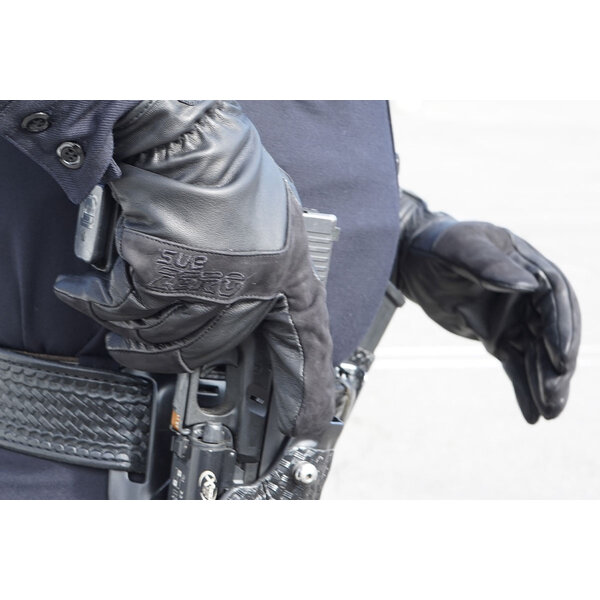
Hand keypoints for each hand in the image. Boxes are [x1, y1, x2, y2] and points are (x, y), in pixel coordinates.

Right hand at [54, 101, 334, 436]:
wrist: (184, 134)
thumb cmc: (227, 170)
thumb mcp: (272, 219)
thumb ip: (267, 266)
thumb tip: (257, 301)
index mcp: (287, 271)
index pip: (306, 346)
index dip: (304, 391)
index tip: (302, 430)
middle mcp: (253, 286)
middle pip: (211, 347)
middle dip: (173, 357)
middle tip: (147, 354)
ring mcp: (208, 285)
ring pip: (165, 336)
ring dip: (133, 337)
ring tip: (118, 324)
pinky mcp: (161, 276)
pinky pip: (126, 309)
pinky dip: (100, 304)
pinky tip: (86, 293)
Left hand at [397, 192, 580, 422]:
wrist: (413, 262)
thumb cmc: (438, 247)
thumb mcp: (460, 248)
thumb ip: (489, 264)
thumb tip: (531, 285)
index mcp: (528, 266)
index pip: (555, 300)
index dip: (560, 328)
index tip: (560, 358)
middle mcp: (528, 294)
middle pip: (551, 332)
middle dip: (555, 365)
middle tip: (554, 396)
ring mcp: (514, 317)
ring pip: (537, 354)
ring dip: (545, 382)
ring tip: (549, 413)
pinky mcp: (497, 336)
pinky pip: (516, 364)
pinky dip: (524, 388)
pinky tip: (532, 415)